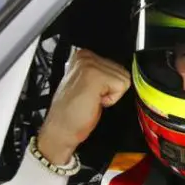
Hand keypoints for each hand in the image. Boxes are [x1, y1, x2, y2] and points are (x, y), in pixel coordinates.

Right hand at [37, 48, 130, 164]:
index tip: (92, 92)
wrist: (60, 129)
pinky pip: (122, 86)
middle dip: (111, 89)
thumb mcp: (85, 83)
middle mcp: (85, 56)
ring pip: (124, 78)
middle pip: (122, 71)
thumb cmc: (72, 112)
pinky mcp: (95, 76)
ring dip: (111, 94)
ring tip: (92, 99)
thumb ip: (99, 72)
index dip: (109, 85)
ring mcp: (89, 64)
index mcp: (82, 55)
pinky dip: (112, 99)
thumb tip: (118, 71)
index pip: (116, 66)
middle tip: (92, 97)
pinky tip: (95, 101)